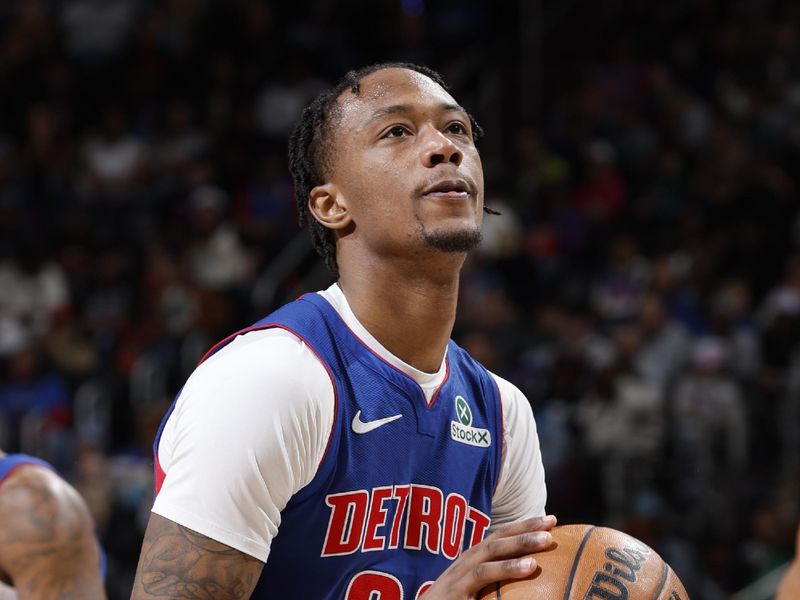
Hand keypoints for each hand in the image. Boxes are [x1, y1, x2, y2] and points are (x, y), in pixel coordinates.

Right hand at [422, 515, 556, 598]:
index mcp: (472, 561)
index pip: (500, 537)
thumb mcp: (475, 594)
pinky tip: (528, 567)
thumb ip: (495, 585)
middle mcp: (466, 562)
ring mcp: (460, 573)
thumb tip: (529, 578)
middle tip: (552, 522)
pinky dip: (506, 568)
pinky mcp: (458, 588)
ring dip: (520, 543)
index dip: (523, 526)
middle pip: (498, 538)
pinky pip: (484, 575)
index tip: (550, 521)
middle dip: (525, 527)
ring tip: (546, 540)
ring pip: (492, 551)